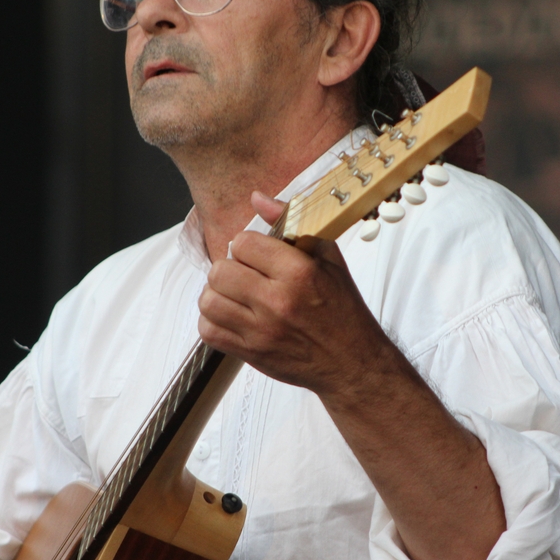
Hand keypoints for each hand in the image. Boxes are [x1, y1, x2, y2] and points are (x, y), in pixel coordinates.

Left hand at [197, 192, 391, 398]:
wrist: (351, 362)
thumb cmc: (342, 308)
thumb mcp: (328, 258)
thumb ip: (291, 223)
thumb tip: (256, 197)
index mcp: (299, 272)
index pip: (243, 243)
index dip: (248, 245)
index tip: (258, 255)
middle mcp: (277, 301)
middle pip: (220, 270)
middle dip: (230, 268)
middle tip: (245, 275)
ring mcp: (261, 330)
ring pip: (208, 300)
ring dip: (218, 294)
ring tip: (235, 295)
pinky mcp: (250, 353)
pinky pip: (208, 331)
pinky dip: (213, 321)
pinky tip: (232, 316)